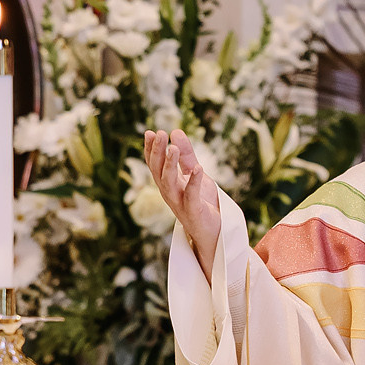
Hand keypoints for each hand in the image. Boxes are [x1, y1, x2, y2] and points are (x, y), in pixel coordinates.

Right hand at [147, 131, 222, 279]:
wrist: (215, 232)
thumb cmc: (203, 203)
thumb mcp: (194, 174)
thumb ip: (186, 155)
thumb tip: (175, 131)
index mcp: (168, 185)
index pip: (155, 165)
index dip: (150, 150)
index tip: (149, 132)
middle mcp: (170, 194)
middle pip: (158, 172)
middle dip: (157, 153)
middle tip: (159, 134)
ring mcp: (180, 204)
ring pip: (169, 184)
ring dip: (170, 166)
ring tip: (173, 148)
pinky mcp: (193, 213)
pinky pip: (191, 196)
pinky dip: (194, 182)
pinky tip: (198, 168)